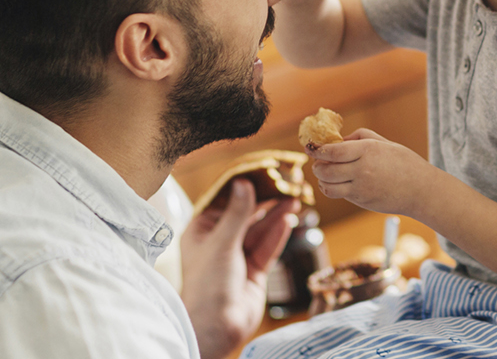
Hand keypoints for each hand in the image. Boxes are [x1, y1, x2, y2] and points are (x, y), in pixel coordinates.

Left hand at [180, 179, 299, 358]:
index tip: (262, 170)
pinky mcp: (254, 269)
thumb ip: (237, 213)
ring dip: (276, 215)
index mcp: (201, 231)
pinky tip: (289, 220)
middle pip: (246, 213)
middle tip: (285, 184)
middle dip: (265, 200)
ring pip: (260, 229)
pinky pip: (268, 246)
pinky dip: (278, 234)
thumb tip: (243, 184)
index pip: (224, 201)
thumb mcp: (222, 243)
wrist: (216, 326)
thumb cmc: (207, 286)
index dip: (243, 186)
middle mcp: (219, 241)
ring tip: (294, 198)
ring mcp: (238, 255)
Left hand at [309, 129, 434, 215]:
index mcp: (368, 151)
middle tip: (318, 160)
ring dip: (321, 178)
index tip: (310, 146)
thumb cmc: (404, 163)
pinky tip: (335, 182)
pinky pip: (337, 194)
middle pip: (326, 169)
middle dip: (317, 165)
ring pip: (327, 185)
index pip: (333, 151)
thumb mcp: (385, 143)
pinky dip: (331, 187)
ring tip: (325, 172)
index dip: (317, 149)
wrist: (421, 190)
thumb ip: (360, 138)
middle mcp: (362, 170)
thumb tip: (338, 141)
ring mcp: (361, 188)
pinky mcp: (361, 201)